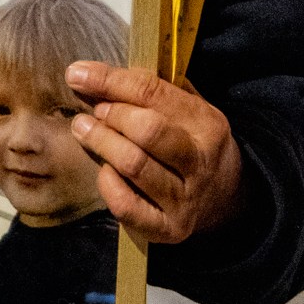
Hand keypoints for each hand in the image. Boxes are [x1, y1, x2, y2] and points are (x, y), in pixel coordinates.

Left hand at [64, 61, 244, 244]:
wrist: (225, 198)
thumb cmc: (190, 140)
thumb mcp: (183, 107)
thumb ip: (145, 89)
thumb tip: (89, 75)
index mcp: (206, 123)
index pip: (153, 92)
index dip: (110, 81)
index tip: (78, 74)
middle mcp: (199, 162)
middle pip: (147, 130)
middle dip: (111, 114)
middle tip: (93, 110)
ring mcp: (185, 199)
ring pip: (133, 166)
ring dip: (101, 142)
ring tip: (83, 128)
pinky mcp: (168, 229)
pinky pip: (126, 206)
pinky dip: (107, 184)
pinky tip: (104, 170)